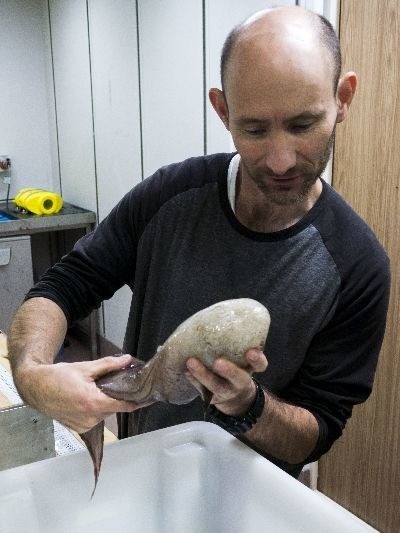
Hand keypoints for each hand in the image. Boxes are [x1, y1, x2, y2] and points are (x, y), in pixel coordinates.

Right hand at [15, 354, 138, 432]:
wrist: (36, 387)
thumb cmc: (59, 376)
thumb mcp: (86, 367)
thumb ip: (109, 365)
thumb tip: (128, 360)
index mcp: (94, 403)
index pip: (125, 406)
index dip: (137, 401)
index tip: (148, 397)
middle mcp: (90, 418)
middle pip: (114, 408)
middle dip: (116, 397)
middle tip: (113, 384)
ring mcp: (84, 426)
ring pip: (104, 414)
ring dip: (104, 403)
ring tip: (95, 390)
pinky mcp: (79, 429)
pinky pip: (95, 419)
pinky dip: (95, 410)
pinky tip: (87, 399)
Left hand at [186, 349, 267, 416]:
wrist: (234, 395)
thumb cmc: (235, 365)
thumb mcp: (240, 356)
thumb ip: (235, 342)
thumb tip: (217, 315)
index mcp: (250, 368)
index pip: (260, 365)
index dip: (257, 359)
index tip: (251, 351)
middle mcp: (240, 381)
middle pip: (239, 378)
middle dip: (229, 371)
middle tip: (217, 362)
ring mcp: (226, 391)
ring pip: (216, 385)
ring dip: (203, 374)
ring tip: (191, 362)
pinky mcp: (212, 397)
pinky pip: (201, 390)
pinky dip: (193, 380)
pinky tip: (185, 371)